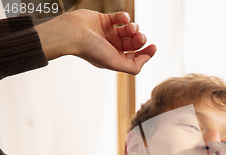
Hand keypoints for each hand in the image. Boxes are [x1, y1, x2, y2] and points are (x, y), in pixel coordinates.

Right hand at [35, 9, 155, 74]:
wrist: (72, 33)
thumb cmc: (91, 50)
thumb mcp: (115, 63)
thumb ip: (133, 66)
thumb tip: (146, 59)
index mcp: (114, 58)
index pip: (135, 56)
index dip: (146, 52)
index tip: (154, 47)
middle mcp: (112, 46)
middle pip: (133, 43)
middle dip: (139, 39)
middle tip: (140, 37)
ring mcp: (108, 33)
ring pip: (128, 30)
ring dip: (134, 28)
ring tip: (131, 28)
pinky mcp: (103, 20)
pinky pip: (119, 17)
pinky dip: (124, 17)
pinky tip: (124, 19)